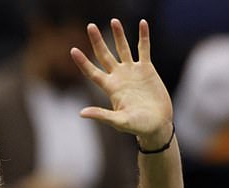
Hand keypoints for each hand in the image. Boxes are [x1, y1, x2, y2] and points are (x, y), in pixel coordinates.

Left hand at [70, 19, 172, 148]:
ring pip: (123, 48)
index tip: (72, 50)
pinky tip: (142, 23)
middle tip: (89, 26)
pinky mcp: (147, 69)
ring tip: (113, 20)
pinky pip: (144, 49)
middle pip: (104, 55)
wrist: (156, 124)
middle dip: (97, 41)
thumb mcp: (118, 121)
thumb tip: (81, 113)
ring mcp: (132, 72)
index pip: (92, 72)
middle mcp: (119, 77)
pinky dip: (143, 36)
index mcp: (110, 88)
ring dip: (118, 35)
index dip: (82, 62)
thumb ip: (101, 115)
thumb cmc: (136, 126)